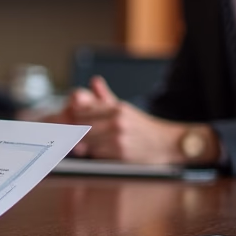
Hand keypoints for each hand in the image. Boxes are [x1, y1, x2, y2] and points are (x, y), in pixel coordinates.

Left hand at [58, 76, 188, 163]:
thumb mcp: (125, 108)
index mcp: (116, 107)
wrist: (167, 143)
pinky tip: (101, 151)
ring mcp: (118, 138)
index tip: (67, 120)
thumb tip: (94, 81)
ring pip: (86, 141)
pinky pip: (96, 154)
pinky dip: (95, 153)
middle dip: (74, 131)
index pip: (81, 109)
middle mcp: (116, 121)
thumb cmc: (143, 127)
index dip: (71, 116)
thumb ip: (105, 96)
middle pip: (80, 126)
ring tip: (85, 143)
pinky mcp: (120, 154)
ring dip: (84, 144)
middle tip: (70, 134)